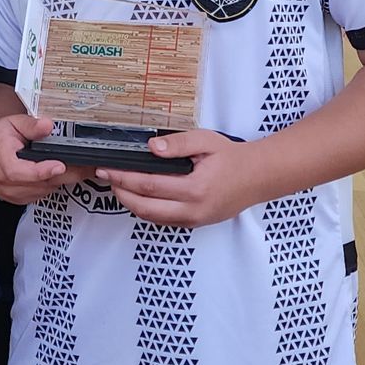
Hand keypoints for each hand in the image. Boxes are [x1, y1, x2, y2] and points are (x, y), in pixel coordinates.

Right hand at [0, 112, 71, 204]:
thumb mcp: (12, 122)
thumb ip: (30, 125)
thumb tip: (47, 126)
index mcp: (0, 157)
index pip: (17, 171)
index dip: (40, 171)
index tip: (59, 165)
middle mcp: (3, 180)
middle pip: (37, 183)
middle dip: (64, 174)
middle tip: (86, 166)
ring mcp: (10, 192)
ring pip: (43, 190)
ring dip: (60, 180)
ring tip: (77, 167)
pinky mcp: (18, 199)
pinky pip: (41, 195)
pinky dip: (52, 184)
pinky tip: (59, 173)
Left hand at [102, 128, 261, 228]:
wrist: (258, 177)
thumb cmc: (232, 157)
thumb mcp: (206, 141)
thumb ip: (177, 144)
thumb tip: (150, 148)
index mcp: (195, 189)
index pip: (148, 186)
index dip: (123, 178)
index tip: (107, 169)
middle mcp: (193, 210)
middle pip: (144, 208)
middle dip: (121, 193)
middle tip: (107, 177)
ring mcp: (194, 220)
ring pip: (151, 218)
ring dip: (131, 203)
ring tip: (119, 184)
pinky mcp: (194, 223)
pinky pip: (163, 220)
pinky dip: (146, 209)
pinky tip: (139, 194)